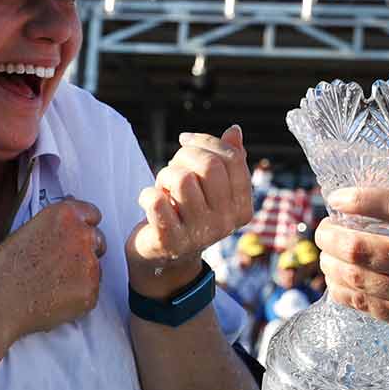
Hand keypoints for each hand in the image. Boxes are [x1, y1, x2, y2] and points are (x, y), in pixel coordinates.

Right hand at [0, 198, 104, 339]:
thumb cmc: (4, 267)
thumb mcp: (27, 231)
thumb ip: (55, 227)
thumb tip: (69, 228)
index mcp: (65, 215)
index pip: (92, 214)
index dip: (84, 226)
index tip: (78, 235)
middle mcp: (82, 235)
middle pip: (98, 240)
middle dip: (86, 251)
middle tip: (63, 265)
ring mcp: (90, 264)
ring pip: (96, 268)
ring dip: (82, 274)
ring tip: (53, 285)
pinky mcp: (91, 291)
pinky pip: (91, 292)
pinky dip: (79, 296)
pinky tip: (55, 299)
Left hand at [127, 126, 251, 296]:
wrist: (163, 258)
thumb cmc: (187, 214)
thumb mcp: (210, 188)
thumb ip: (226, 161)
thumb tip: (234, 131)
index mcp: (241, 208)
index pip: (233, 158)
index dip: (206, 141)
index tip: (185, 142)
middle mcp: (225, 224)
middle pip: (209, 165)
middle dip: (183, 156)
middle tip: (172, 168)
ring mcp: (198, 235)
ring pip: (182, 179)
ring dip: (164, 176)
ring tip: (163, 190)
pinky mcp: (169, 242)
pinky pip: (155, 200)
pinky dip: (147, 194)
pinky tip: (149, 203)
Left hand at [317, 187, 388, 360]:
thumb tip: (369, 190)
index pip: (388, 205)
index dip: (355, 200)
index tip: (336, 198)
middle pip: (359, 249)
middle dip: (328, 237)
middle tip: (323, 231)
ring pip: (355, 280)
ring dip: (330, 265)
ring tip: (327, 256)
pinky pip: (364, 305)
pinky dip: (342, 291)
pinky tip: (338, 281)